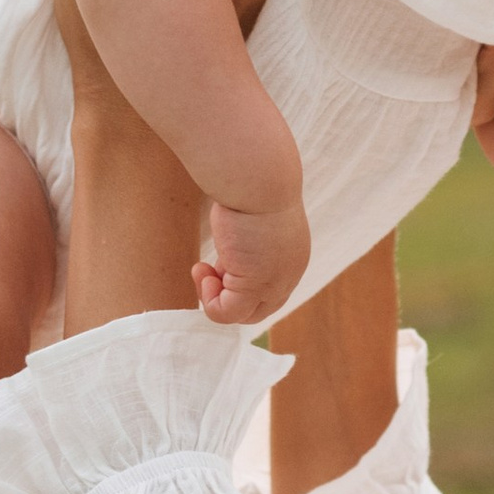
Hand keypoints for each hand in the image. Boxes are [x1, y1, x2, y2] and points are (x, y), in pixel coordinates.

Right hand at [196, 197, 311, 324]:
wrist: (259, 178)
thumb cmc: (251, 186)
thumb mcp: (250, 219)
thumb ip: (244, 243)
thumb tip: (226, 255)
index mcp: (291, 257)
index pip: (269, 291)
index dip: (237, 283)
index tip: (216, 261)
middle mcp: (288, 274)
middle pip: (259, 309)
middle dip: (227, 294)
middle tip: (206, 270)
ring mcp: (275, 282)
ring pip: (244, 315)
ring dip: (214, 297)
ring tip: (202, 270)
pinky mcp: (256, 284)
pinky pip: (228, 313)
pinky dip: (210, 301)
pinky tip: (203, 272)